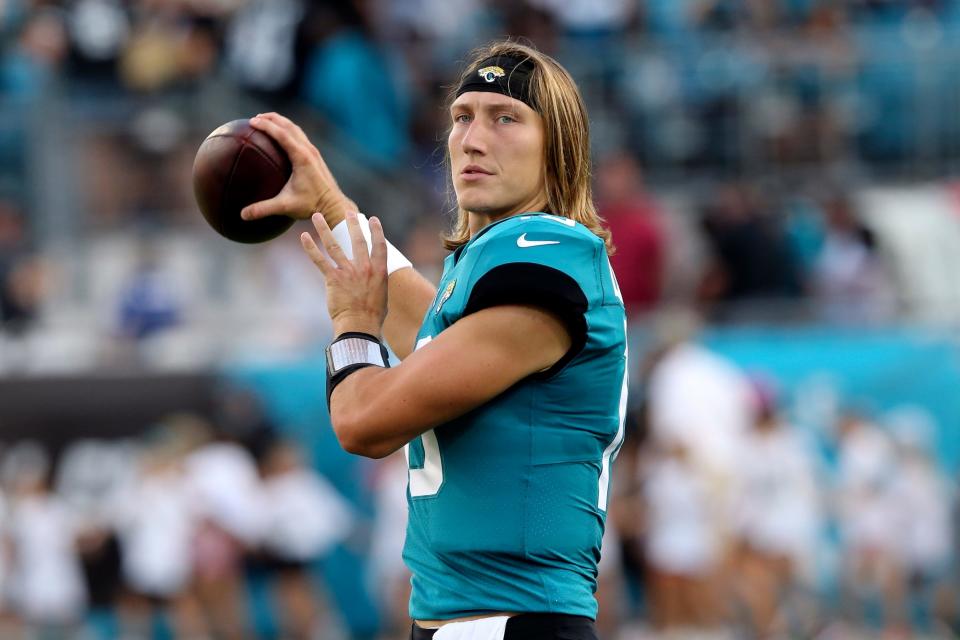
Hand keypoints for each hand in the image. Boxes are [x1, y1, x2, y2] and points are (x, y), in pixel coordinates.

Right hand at [241, 112, 356, 226]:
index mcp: (302, 157)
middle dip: (272, 119)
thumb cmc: (311, 205)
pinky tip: (280, 138)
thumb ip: (264, 209)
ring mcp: (314, 153)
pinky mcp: (316, 157)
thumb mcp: (286, 207)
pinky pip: (300, 138)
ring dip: (281, 123)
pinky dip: (288, 132)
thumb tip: (243, 215)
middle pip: (289, 126)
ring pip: (296, 130)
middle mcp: (309, 151)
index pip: (282, 134)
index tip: (252, 121)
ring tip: (267, 121)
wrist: (334, 206)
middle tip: (256, 117)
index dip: (266, 125)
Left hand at [301, 211, 387, 336]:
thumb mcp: (382, 296)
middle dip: (352, 224)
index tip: (373, 219)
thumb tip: (375, 280)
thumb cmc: (373, 316)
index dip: (377, 231)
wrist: (360, 326)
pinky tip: (303, 237)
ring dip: (324, 229)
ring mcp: (348, 272)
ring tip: (317, 216)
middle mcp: (364, 268)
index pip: (379, 246)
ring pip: (334, 245)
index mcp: (379, 272)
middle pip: (357, 241)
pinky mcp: (333, 279)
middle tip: (347, 211)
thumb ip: (377, 283)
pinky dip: (310, 248)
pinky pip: (319, 260)